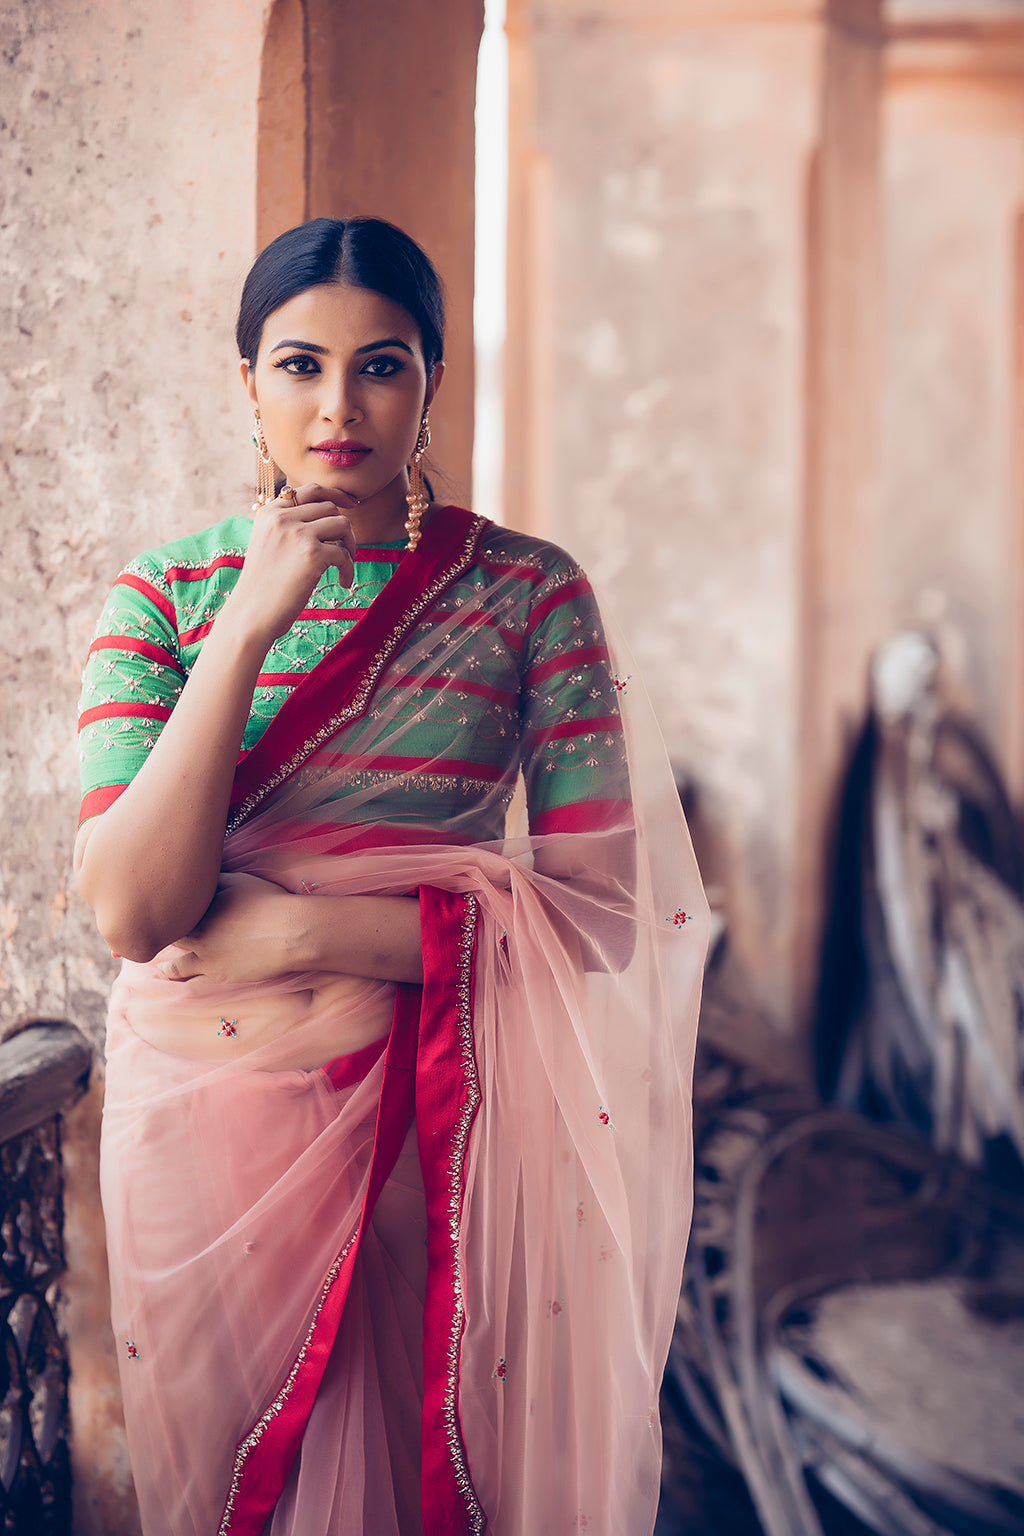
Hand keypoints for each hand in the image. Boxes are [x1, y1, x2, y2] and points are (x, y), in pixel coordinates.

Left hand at [158, 873, 301, 984]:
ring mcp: (207, 957)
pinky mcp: (219, 974)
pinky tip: (181, 985)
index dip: (164, 916)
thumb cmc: (269, 902)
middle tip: (153, 944)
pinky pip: (194, 982)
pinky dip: (185, 981)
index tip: (157, 917)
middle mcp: (198, 933)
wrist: (290, 932)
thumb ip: (214, 881)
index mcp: (201, 910)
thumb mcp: (239, 881)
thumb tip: (199, 876)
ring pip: (177, 966)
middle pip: (171, 940)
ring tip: (162, 970)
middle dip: (163, 941)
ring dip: (169, 968)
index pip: (171, 914)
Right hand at [223, 483, 360, 645]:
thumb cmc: (262, 586)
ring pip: (342, 524)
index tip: (353, 503)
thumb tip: (331, 517)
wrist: (250, 614)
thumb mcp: (269, 544)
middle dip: (343, 527)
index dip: (336, 494)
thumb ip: (290, 527)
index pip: (310, 490)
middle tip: (346, 549)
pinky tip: (342, 583)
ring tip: (345, 564)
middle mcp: (282, 517)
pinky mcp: (312, 554)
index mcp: (269, 513)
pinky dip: (348, 570)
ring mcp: (298, 534)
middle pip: (329, 507)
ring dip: (350, 545)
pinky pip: (344, 554)